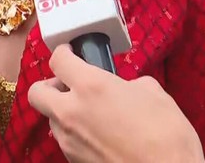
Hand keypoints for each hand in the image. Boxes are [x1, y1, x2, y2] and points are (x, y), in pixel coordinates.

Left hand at [28, 45, 204, 162]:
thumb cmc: (166, 136)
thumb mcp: (154, 95)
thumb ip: (130, 84)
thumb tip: (125, 88)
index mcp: (91, 87)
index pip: (59, 61)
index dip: (64, 53)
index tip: (69, 53)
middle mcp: (72, 112)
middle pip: (37, 92)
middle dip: (50, 85)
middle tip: (69, 85)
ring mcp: (70, 140)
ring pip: (51, 119)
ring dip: (63, 112)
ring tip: (89, 114)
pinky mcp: (74, 161)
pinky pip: (65, 141)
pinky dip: (75, 134)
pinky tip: (98, 135)